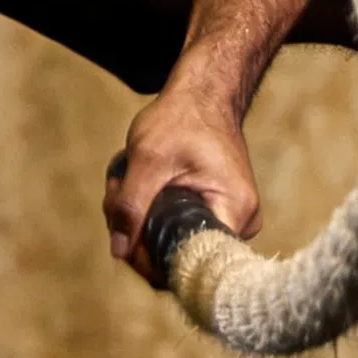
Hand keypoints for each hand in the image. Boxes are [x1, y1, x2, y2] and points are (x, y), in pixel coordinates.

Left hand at [104, 76, 262, 286]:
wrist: (204, 95)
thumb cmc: (182, 118)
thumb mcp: (148, 158)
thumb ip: (131, 205)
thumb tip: (119, 251)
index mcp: (235, 211)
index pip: (192, 263)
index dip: (150, 260)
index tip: (124, 234)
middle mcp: (242, 223)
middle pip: (180, 258)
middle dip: (137, 236)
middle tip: (115, 195)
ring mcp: (232, 220)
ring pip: (173, 245)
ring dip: (140, 223)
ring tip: (122, 185)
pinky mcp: (218, 215)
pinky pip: (178, 232)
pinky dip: (152, 217)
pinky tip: (137, 191)